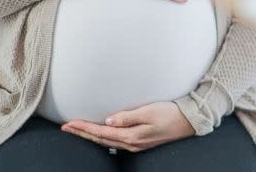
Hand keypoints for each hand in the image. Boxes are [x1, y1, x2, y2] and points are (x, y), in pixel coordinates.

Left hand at [61, 102, 194, 151]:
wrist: (189, 121)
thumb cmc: (171, 113)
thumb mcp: (149, 111)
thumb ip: (127, 117)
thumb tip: (107, 122)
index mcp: (132, 136)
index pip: (101, 132)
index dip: (83, 128)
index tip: (69, 123)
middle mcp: (132, 143)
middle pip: (100, 140)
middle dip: (82, 133)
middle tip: (66, 128)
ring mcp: (136, 144)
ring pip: (107, 142)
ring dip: (90, 136)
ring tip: (77, 130)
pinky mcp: (141, 141)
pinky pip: (115, 141)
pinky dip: (103, 137)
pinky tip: (100, 134)